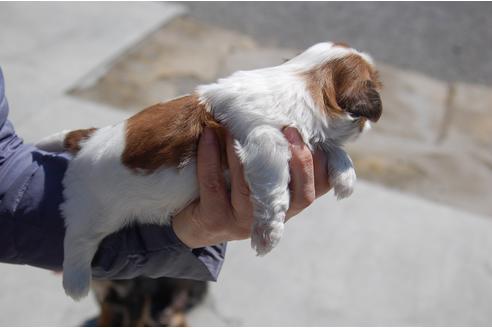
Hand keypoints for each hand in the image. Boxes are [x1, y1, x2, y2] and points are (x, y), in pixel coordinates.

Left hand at [171, 127, 330, 247]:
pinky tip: (209, 133)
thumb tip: (298, 111)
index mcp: (292, 202)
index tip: (318, 136)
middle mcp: (276, 217)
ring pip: (251, 190)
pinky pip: (213, 186)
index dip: (327, 166)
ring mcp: (244, 222)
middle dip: (300, 163)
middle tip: (289, 130)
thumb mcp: (268, 171)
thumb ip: (283, 150)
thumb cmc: (239, 184)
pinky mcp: (214, 220)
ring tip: (238, 124)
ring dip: (245, 155)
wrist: (198, 219)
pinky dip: (210, 157)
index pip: (322, 187)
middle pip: (303, 197)